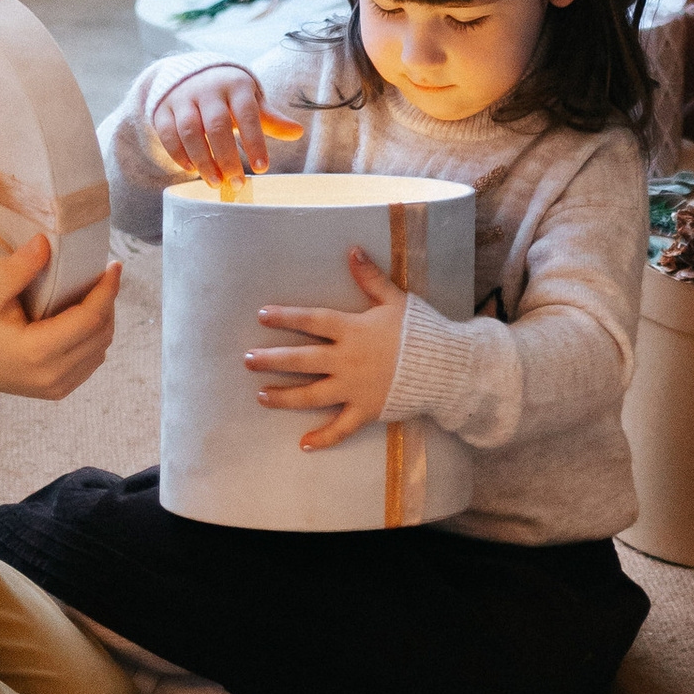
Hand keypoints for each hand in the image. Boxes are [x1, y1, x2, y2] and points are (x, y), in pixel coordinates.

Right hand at [0, 230, 121, 399]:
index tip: (114, 266)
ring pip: (101, 348)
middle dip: (108, 302)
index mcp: (38, 351)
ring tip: (95, 295)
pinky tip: (84, 319)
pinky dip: (95, 338)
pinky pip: (92, 361)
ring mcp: (59, 386)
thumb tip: (45, 243)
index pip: (90, 319)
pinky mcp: (60, 390)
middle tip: (103, 276)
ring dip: (104, 319)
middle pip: (101, 333)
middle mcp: (54, 374)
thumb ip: (18, 268)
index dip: (107, 291)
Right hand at [147, 64, 300, 193]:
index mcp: (235, 85)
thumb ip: (270, 119)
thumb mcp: (251, 100)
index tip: (262, 168)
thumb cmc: (229, 94)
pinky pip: (167, 133)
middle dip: (227, 157)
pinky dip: (178, 154)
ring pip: (190, 131)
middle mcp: (208, 89)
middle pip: (217, 125)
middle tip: (237, 183)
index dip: (255, 142)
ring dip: (203, 160)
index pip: (247, 114)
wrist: (190, 74)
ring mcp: (183, 98)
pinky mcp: (162, 109)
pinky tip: (192, 170)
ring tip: (215, 182)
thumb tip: (298, 133)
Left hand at [247, 246, 406, 450]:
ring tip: (261, 395)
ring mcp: (353, 389)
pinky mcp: (365, 411)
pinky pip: (340, 428)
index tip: (262, 315)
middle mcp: (346, 360)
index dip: (286, 317)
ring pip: (311, 395)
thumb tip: (352, 250)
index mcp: (352, 330)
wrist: (446, 367)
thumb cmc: (420, 330)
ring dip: (284, 396)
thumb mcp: (395, 299)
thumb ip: (370, 278)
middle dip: (271, 360)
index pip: (311, 321)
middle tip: (247, 361)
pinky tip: (303, 443)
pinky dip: (322, 438)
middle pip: (301, 360)